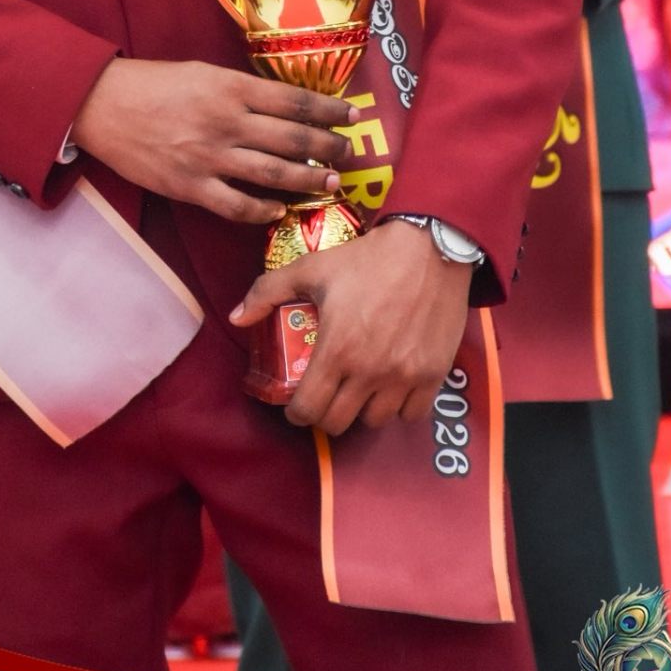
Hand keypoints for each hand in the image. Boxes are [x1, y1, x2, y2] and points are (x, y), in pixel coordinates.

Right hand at [70, 58, 359, 222]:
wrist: (102, 105)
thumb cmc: (152, 83)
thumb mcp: (202, 72)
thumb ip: (240, 90)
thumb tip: (282, 106)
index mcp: (230, 87)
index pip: (294, 101)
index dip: (328, 111)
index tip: (351, 117)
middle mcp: (226, 121)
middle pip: (292, 139)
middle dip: (328, 148)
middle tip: (349, 154)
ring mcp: (209, 156)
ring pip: (272, 174)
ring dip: (307, 180)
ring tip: (330, 182)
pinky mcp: (190, 185)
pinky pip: (236, 205)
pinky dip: (262, 209)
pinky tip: (278, 209)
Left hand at [229, 219, 472, 435]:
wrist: (428, 247)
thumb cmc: (366, 258)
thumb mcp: (311, 267)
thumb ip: (268, 292)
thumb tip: (236, 317)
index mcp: (337, 349)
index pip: (308, 409)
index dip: (296, 412)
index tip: (297, 403)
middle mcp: (370, 372)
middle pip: (339, 423)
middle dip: (325, 414)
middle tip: (325, 396)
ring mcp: (404, 377)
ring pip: (376, 422)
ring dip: (362, 411)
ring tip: (358, 390)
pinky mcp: (434, 374)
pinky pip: (412, 414)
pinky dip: (399, 408)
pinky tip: (391, 388)